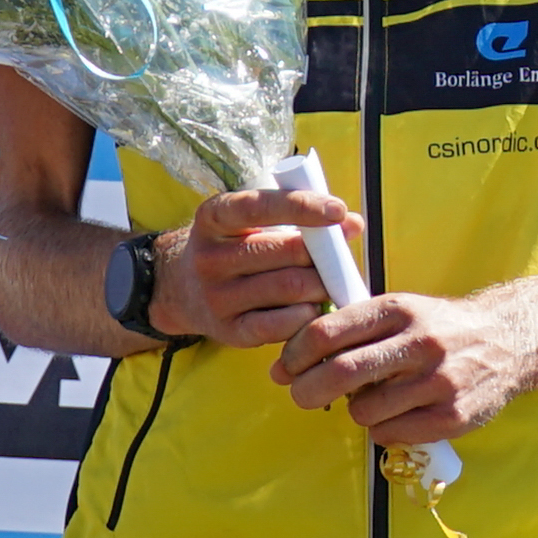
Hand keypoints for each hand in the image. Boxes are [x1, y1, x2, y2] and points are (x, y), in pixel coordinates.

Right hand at [168, 188, 365, 348]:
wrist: (184, 290)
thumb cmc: (236, 247)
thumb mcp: (253, 223)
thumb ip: (301, 220)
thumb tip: (353, 224)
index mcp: (214, 217)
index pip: (259, 206)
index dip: (302, 206)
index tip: (339, 210)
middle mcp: (209, 257)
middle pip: (284, 252)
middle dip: (321, 255)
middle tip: (338, 259)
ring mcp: (216, 296)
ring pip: (288, 288)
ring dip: (320, 285)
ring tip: (329, 283)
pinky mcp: (228, 331)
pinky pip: (279, 325)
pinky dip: (306, 316)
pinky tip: (313, 309)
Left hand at [271, 289, 537, 442]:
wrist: (511, 341)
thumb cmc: (440, 328)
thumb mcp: (402, 311)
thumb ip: (353, 329)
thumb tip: (291, 361)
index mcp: (399, 309)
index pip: (328, 331)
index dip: (295, 353)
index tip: (285, 367)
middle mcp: (419, 342)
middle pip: (341, 372)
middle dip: (306, 389)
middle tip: (299, 394)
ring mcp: (438, 381)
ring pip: (364, 410)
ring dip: (354, 410)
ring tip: (368, 400)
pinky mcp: (452, 416)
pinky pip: (390, 433)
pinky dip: (381, 429)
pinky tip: (395, 414)